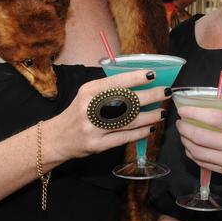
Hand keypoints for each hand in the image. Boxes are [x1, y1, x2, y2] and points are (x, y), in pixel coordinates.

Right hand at [47, 69, 168, 162]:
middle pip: (126, 101)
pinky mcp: (96, 145)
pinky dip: (139, 133)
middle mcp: (90, 108)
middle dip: (150, 96)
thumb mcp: (87, 94)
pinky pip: (123, 138)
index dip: (136, 78)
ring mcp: (94, 128)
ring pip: (129, 121)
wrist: (56, 139)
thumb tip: (138, 80)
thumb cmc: (78, 112)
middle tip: (165, 92)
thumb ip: (108, 88)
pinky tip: (150, 129)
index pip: (116, 82)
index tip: (153, 75)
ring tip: (161, 112)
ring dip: (149, 116)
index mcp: (89, 91)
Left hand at [175, 106, 221, 200]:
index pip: (214, 118)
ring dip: (185, 141)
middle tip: (181, 121)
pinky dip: (193, 154)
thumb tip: (220, 119)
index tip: (185, 108)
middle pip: (200, 136)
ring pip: (198, 152)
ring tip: (183, 133)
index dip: (195, 112)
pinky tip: (191, 147)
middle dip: (185, 128)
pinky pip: (203, 163)